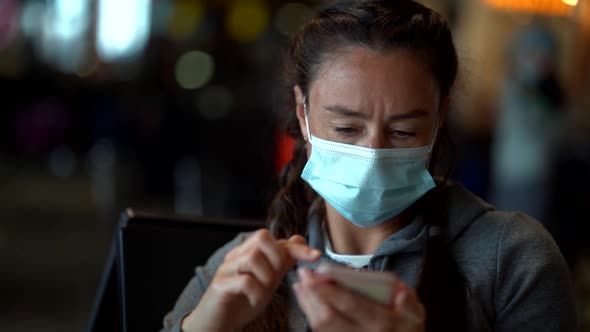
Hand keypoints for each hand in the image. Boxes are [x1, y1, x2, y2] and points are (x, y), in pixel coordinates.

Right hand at [182, 230, 320, 331]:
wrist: (217, 321)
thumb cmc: (242, 300)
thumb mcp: (268, 279)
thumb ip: (282, 262)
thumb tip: (300, 241)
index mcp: (250, 252)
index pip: (277, 239)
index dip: (298, 246)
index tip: (316, 256)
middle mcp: (237, 255)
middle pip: (262, 237)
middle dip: (277, 256)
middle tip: (277, 276)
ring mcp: (227, 269)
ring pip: (252, 258)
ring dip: (266, 276)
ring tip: (264, 291)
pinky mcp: (220, 285)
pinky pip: (243, 281)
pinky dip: (255, 292)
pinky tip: (255, 300)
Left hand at [293, 267, 424, 331]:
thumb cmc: (407, 324)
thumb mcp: (415, 311)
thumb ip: (408, 300)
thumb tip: (400, 294)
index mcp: (382, 323)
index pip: (351, 304)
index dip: (330, 289)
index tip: (315, 274)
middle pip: (329, 317)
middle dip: (313, 295)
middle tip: (302, 275)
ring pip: (322, 327)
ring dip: (307, 304)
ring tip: (300, 285)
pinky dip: (311, 314)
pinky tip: (307, 300)